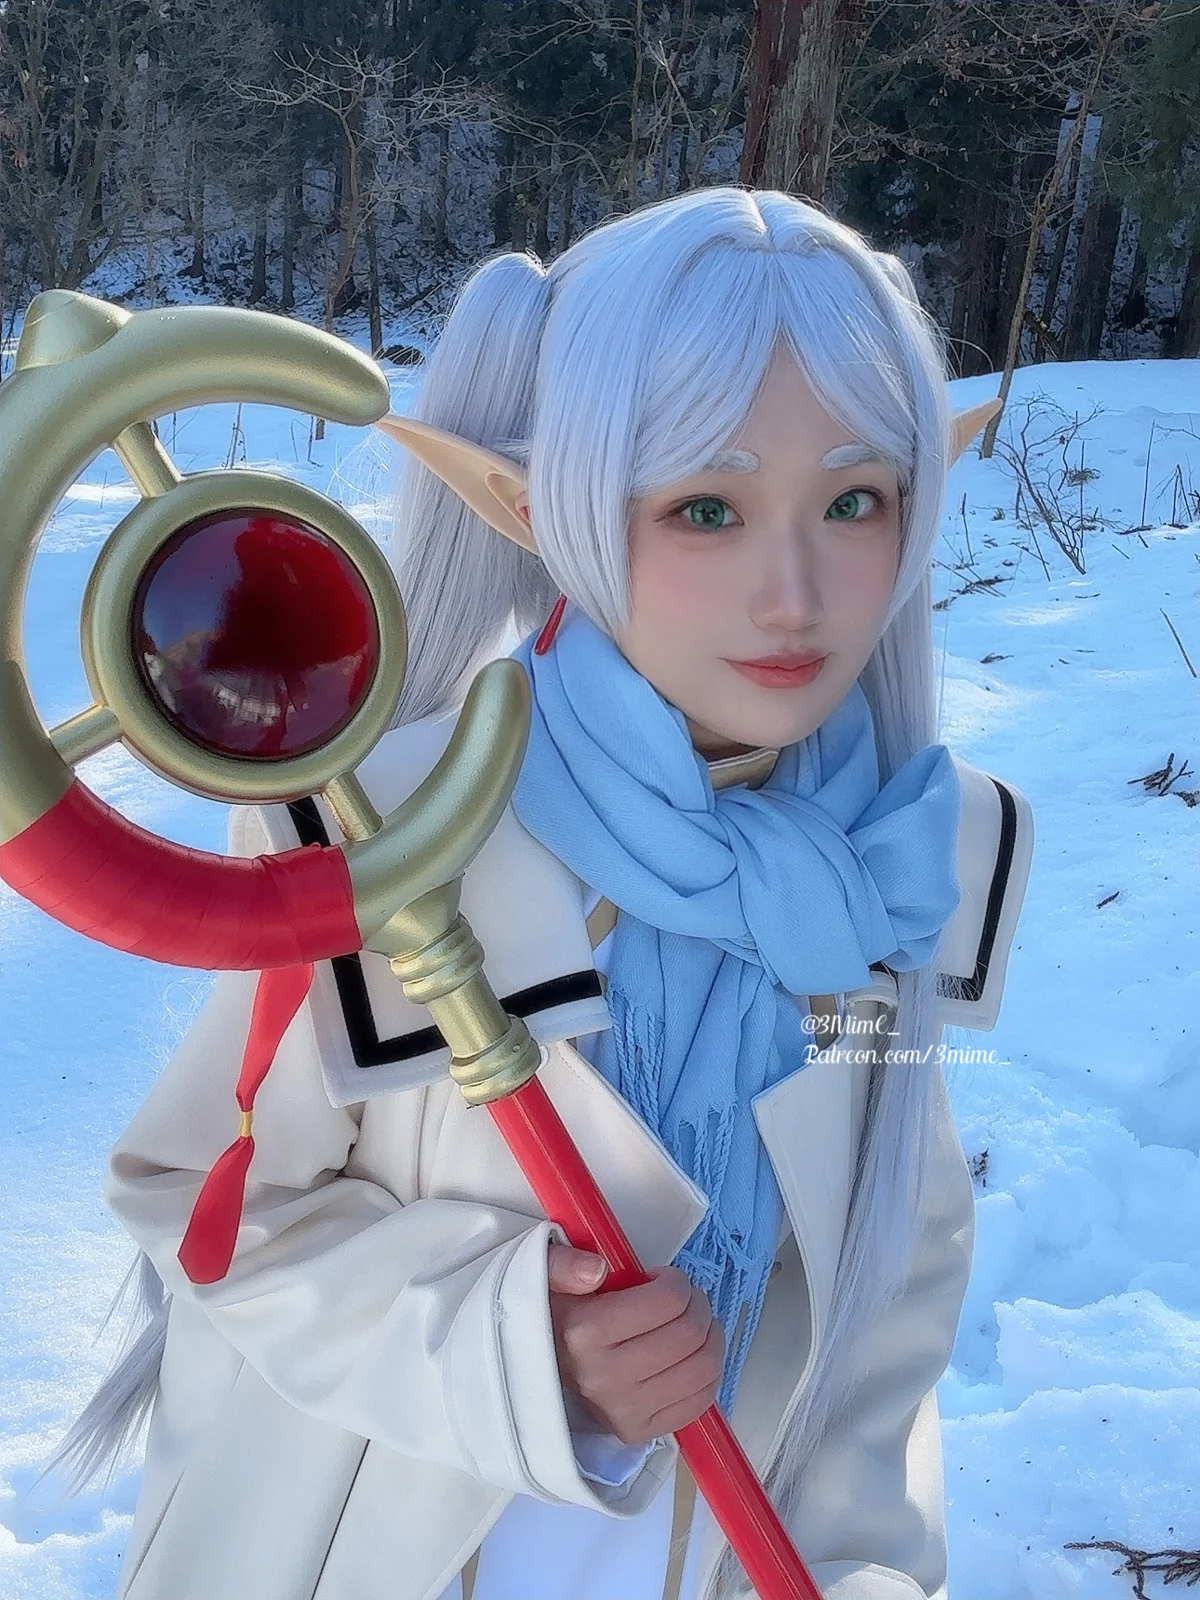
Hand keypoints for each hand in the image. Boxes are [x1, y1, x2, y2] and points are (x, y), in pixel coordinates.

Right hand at [547, 1243, 725, 1447]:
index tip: (665, 1279)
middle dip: (698, 1306)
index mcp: (584, 1332)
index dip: (676, 1282)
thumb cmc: (559, 1314)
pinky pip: (700, 1401)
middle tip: (685, 1299)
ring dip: (710, 1336)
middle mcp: (603, 1377)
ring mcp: (623, 1409)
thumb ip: (565, 1262)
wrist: (544, 1363)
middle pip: (689, 1334)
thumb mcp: (549, 1272)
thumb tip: (597, 1269)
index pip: (666, 1301)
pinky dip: (708, 1373)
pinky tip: (692, 1356)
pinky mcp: (639, 1430)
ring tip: (692, 1324)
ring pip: (703, 1367)